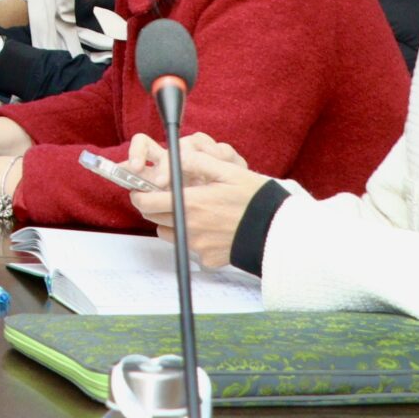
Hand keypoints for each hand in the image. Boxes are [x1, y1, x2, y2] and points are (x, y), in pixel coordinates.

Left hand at [125, 133, 263, 267]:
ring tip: (193, 211)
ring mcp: (197, 246)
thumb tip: (173, 158)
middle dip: (155, 205)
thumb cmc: (255, 199)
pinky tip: (211, 228)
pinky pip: (189, 247)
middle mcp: (189, 227)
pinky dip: (193, 238)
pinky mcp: (208, 259)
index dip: (140, 194)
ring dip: (172, 222)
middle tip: (169, 196)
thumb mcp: (228, 170)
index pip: (145, 202)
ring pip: (168, 233)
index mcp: (190, 203)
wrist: (278, 231)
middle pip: (153, 218)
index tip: (143, 189)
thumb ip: (196, 161)